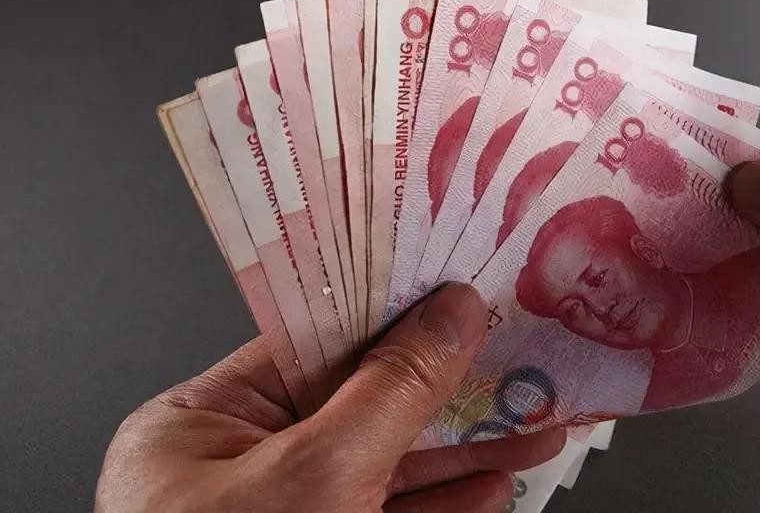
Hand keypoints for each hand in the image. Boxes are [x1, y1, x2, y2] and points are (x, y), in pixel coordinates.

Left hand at [95, 284, 564, 512]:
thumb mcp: (320, 473)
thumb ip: (392, 389)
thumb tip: (451, 313)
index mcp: (200, 427)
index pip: (311, 342)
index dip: (393, 311)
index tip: (459, 291)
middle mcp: (236, 470)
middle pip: (362, 404)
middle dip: (451, 389)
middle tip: (520, 357)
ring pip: (388, 468)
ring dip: (467, 451)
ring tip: (536, 425)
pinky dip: (448, 505)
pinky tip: (493, 487)